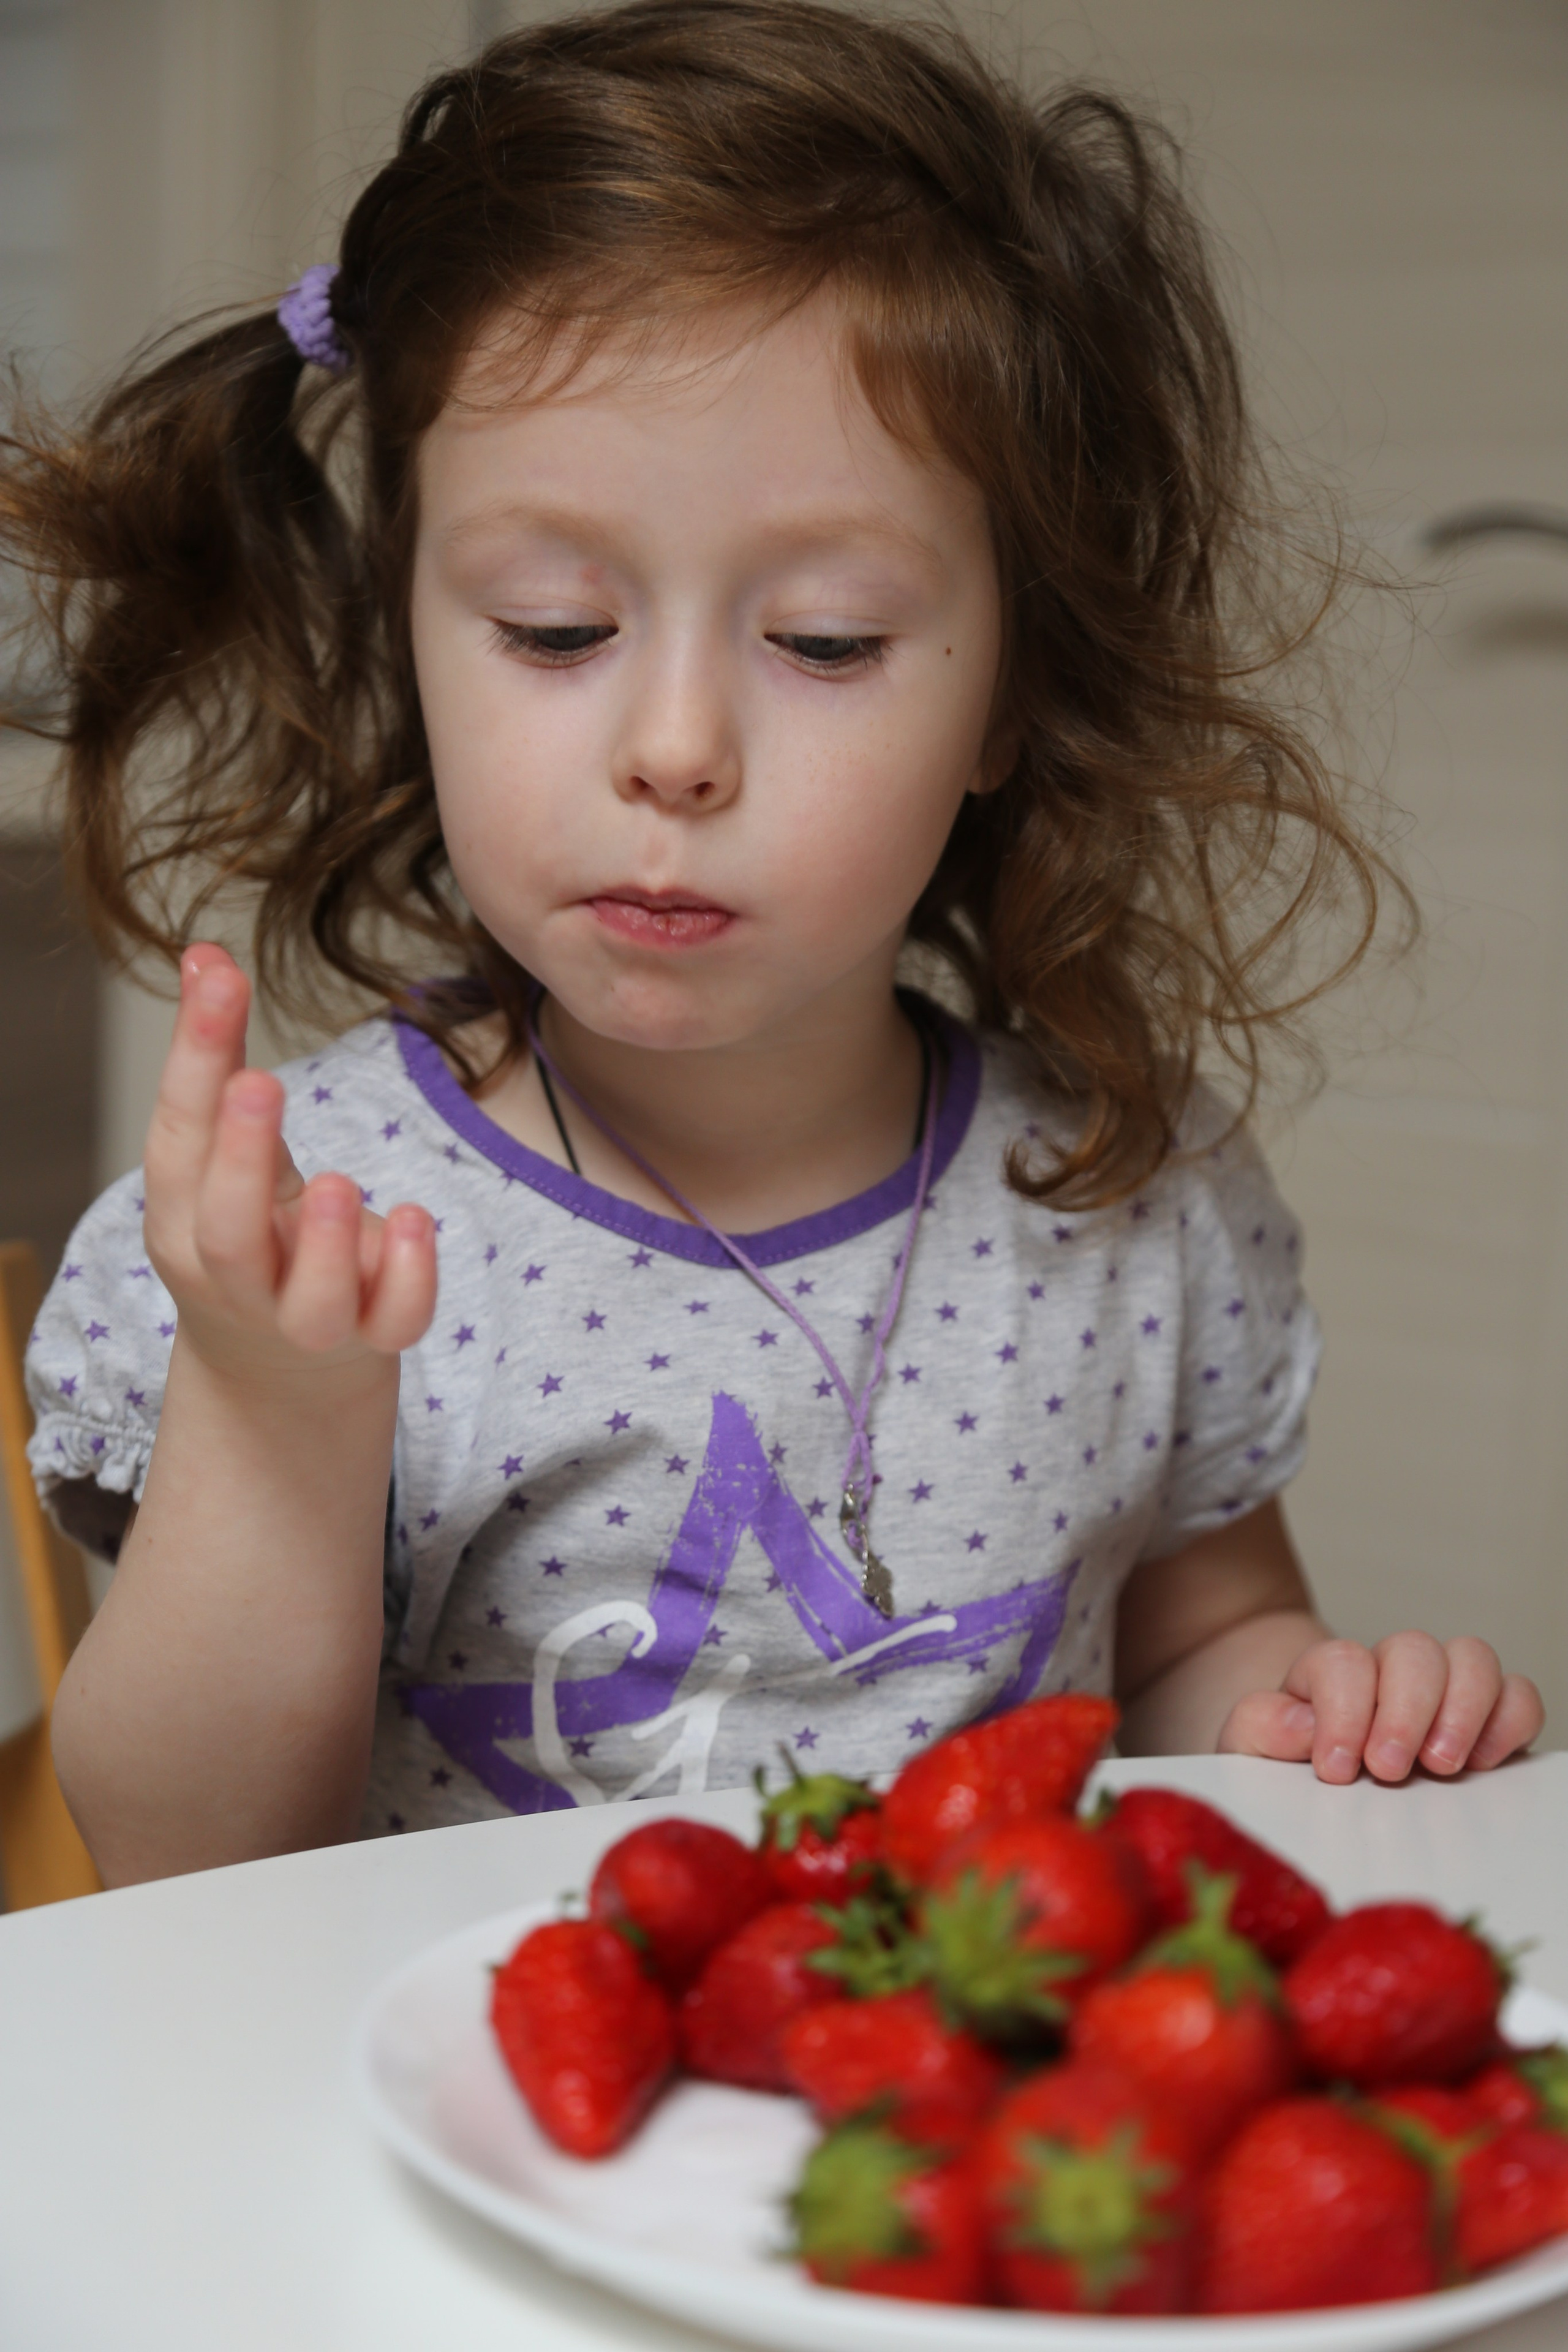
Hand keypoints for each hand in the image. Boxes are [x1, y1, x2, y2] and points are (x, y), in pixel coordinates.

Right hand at [142, 944, 437, 1383]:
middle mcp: (238, 1280)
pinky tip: (416, 1218)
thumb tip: (207, 953)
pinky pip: (394, 1322)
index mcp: (184, 1220)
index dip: (194, 1060)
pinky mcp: (374, 1338)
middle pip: (227, 1233)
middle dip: (242, 1159)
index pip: (178, 1141)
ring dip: (325, 1242)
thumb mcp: (223, 1152)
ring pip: (309, 1302)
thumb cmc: (247, 1228)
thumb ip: (219, 1061)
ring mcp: (307, 1322)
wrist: (278, 1366)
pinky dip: (409, 1277)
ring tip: (338, 1181)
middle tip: (260, 1083)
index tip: (218, 976)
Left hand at [1217, 1631, 1544, 1783]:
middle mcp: (1390, 1673)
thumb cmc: (1283, 1760)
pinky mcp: (1485, 1724)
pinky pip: (1517, 1697)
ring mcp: (1442, 1694)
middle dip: (1407, 1710)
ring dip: (1464, 1709)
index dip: (1343, 1712)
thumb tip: (1303, 1724)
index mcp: (1329, 1675)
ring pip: (1472, 1659)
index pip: (1343, 1662)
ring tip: (1441, 1766)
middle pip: (1414, 1650)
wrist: (1313, 1773)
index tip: (1337, 1769)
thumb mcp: (1249, 1747)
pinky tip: (1482, 1762)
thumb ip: (1259, 1727)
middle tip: (1389, 1769)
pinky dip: (1509, 1721)